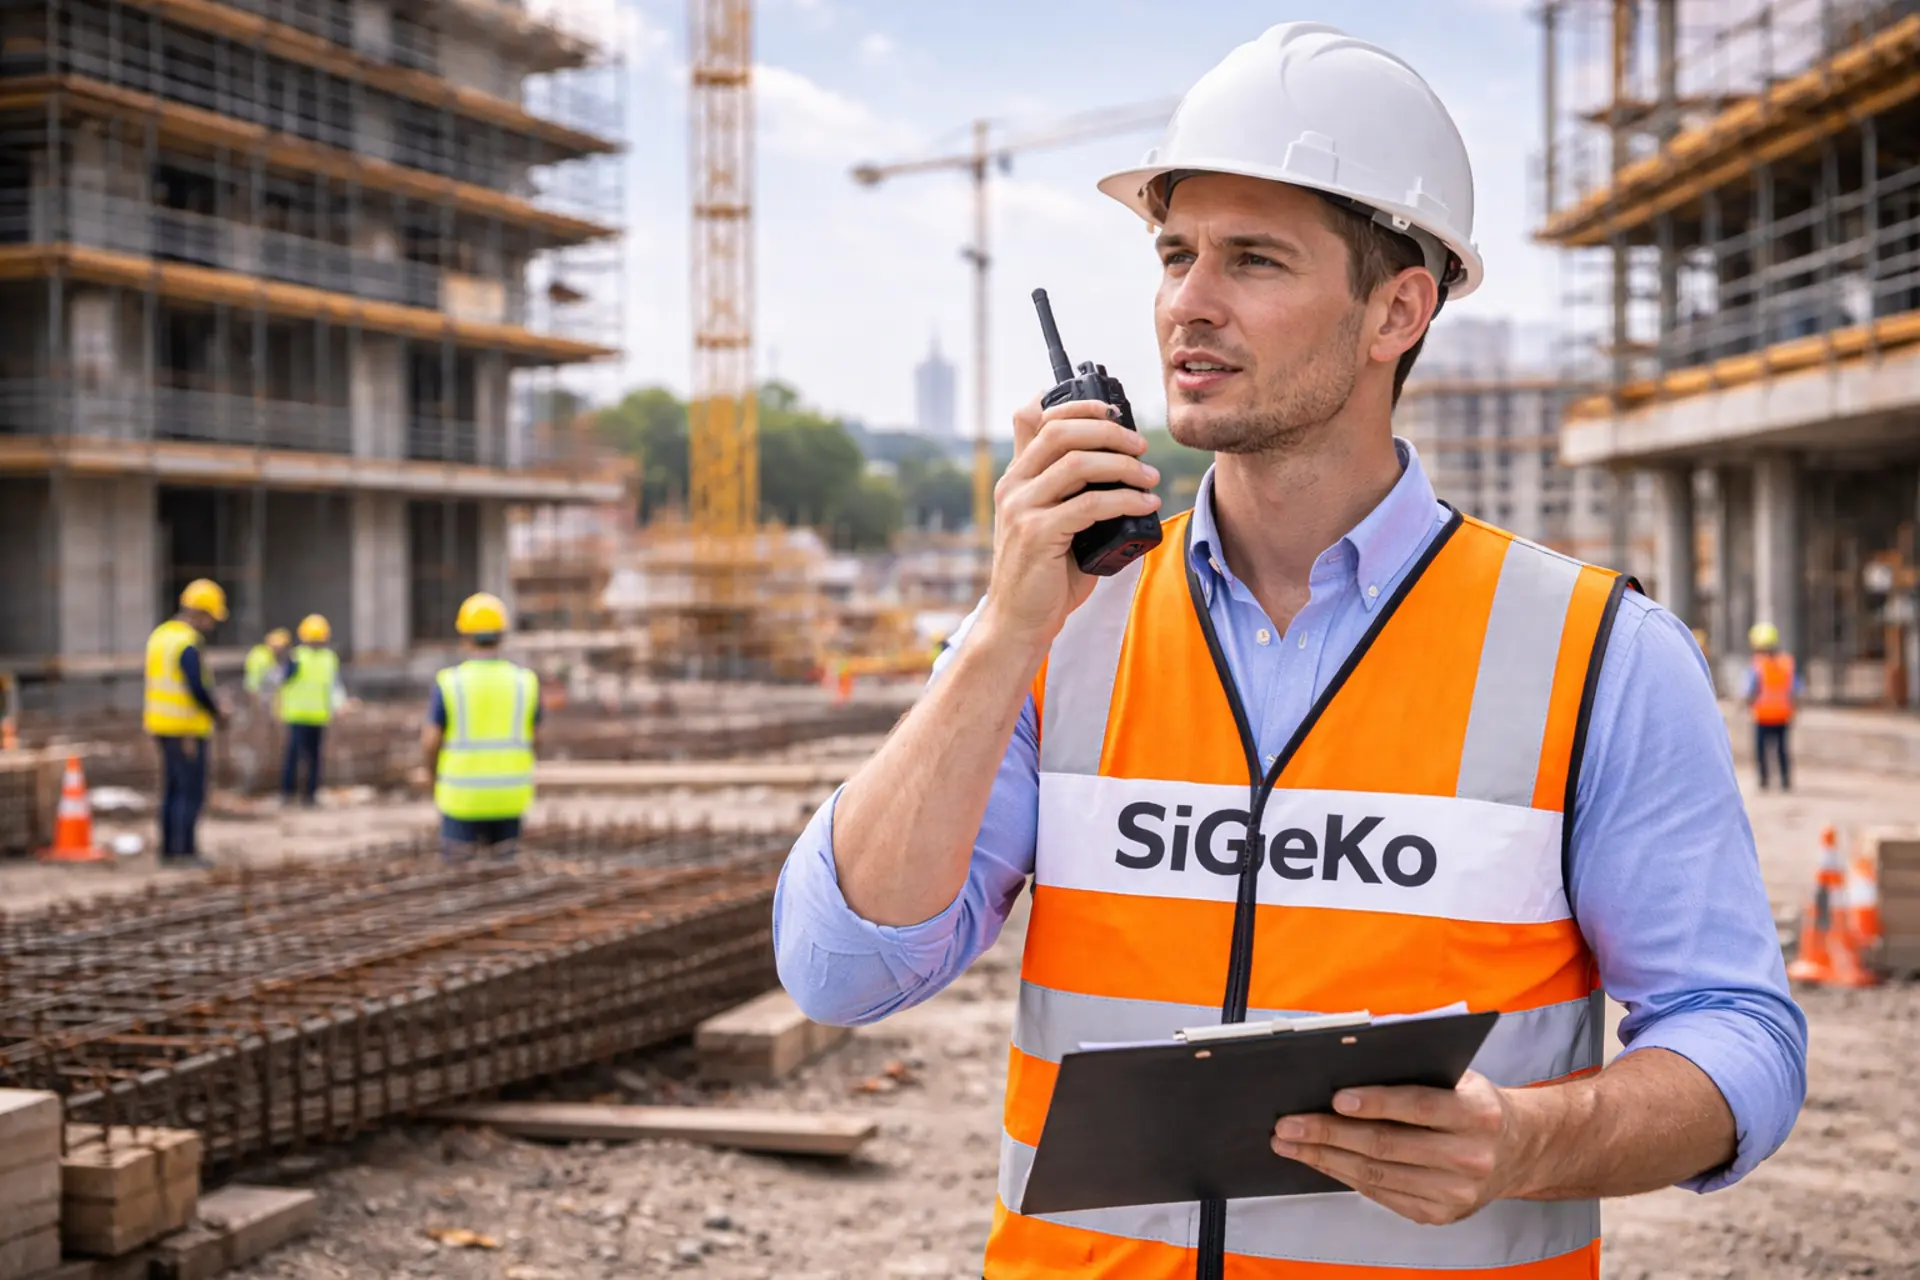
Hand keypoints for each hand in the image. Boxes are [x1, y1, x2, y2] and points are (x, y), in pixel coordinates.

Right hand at [981, 395, 1160, 650]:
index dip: (1072, 404)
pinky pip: (1088, 505)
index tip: (1110, 409)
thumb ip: (1073, 494)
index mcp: (1016, 478)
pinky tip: (1144, 504)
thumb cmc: (1045, 574)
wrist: (1019, 621)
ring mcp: (1021, 509)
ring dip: (1122, 465)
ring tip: (1149, 477)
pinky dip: (1124, 500)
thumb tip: (1123, 467)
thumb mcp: (1054, 523)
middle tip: (1140, 445)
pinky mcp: (1037, 534)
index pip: (1031, 417)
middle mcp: (1013, 486)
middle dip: (1107, 431)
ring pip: (1076, 464)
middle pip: (1059, 431)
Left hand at [1271, 1071, 1547, 1224]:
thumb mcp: (1459, 1075)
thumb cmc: (1474, 1103)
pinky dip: (1344, 1176)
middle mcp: (1470, 1157)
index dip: (1376, 1102)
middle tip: (1288, 1124)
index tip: (1335, 1098)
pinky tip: (1320, 1161)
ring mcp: (1456, 1193)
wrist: (1520, 1151)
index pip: (1419, 1107)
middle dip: (1329, 1134)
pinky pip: (1382, 1195)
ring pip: (1377, 1176)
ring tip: (1290, 1144)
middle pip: (1387, 1146)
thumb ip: (1414, 1064)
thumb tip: (1351, 1052)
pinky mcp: (1439, 1215)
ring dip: (1325, 1159)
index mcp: (1477, 1113)